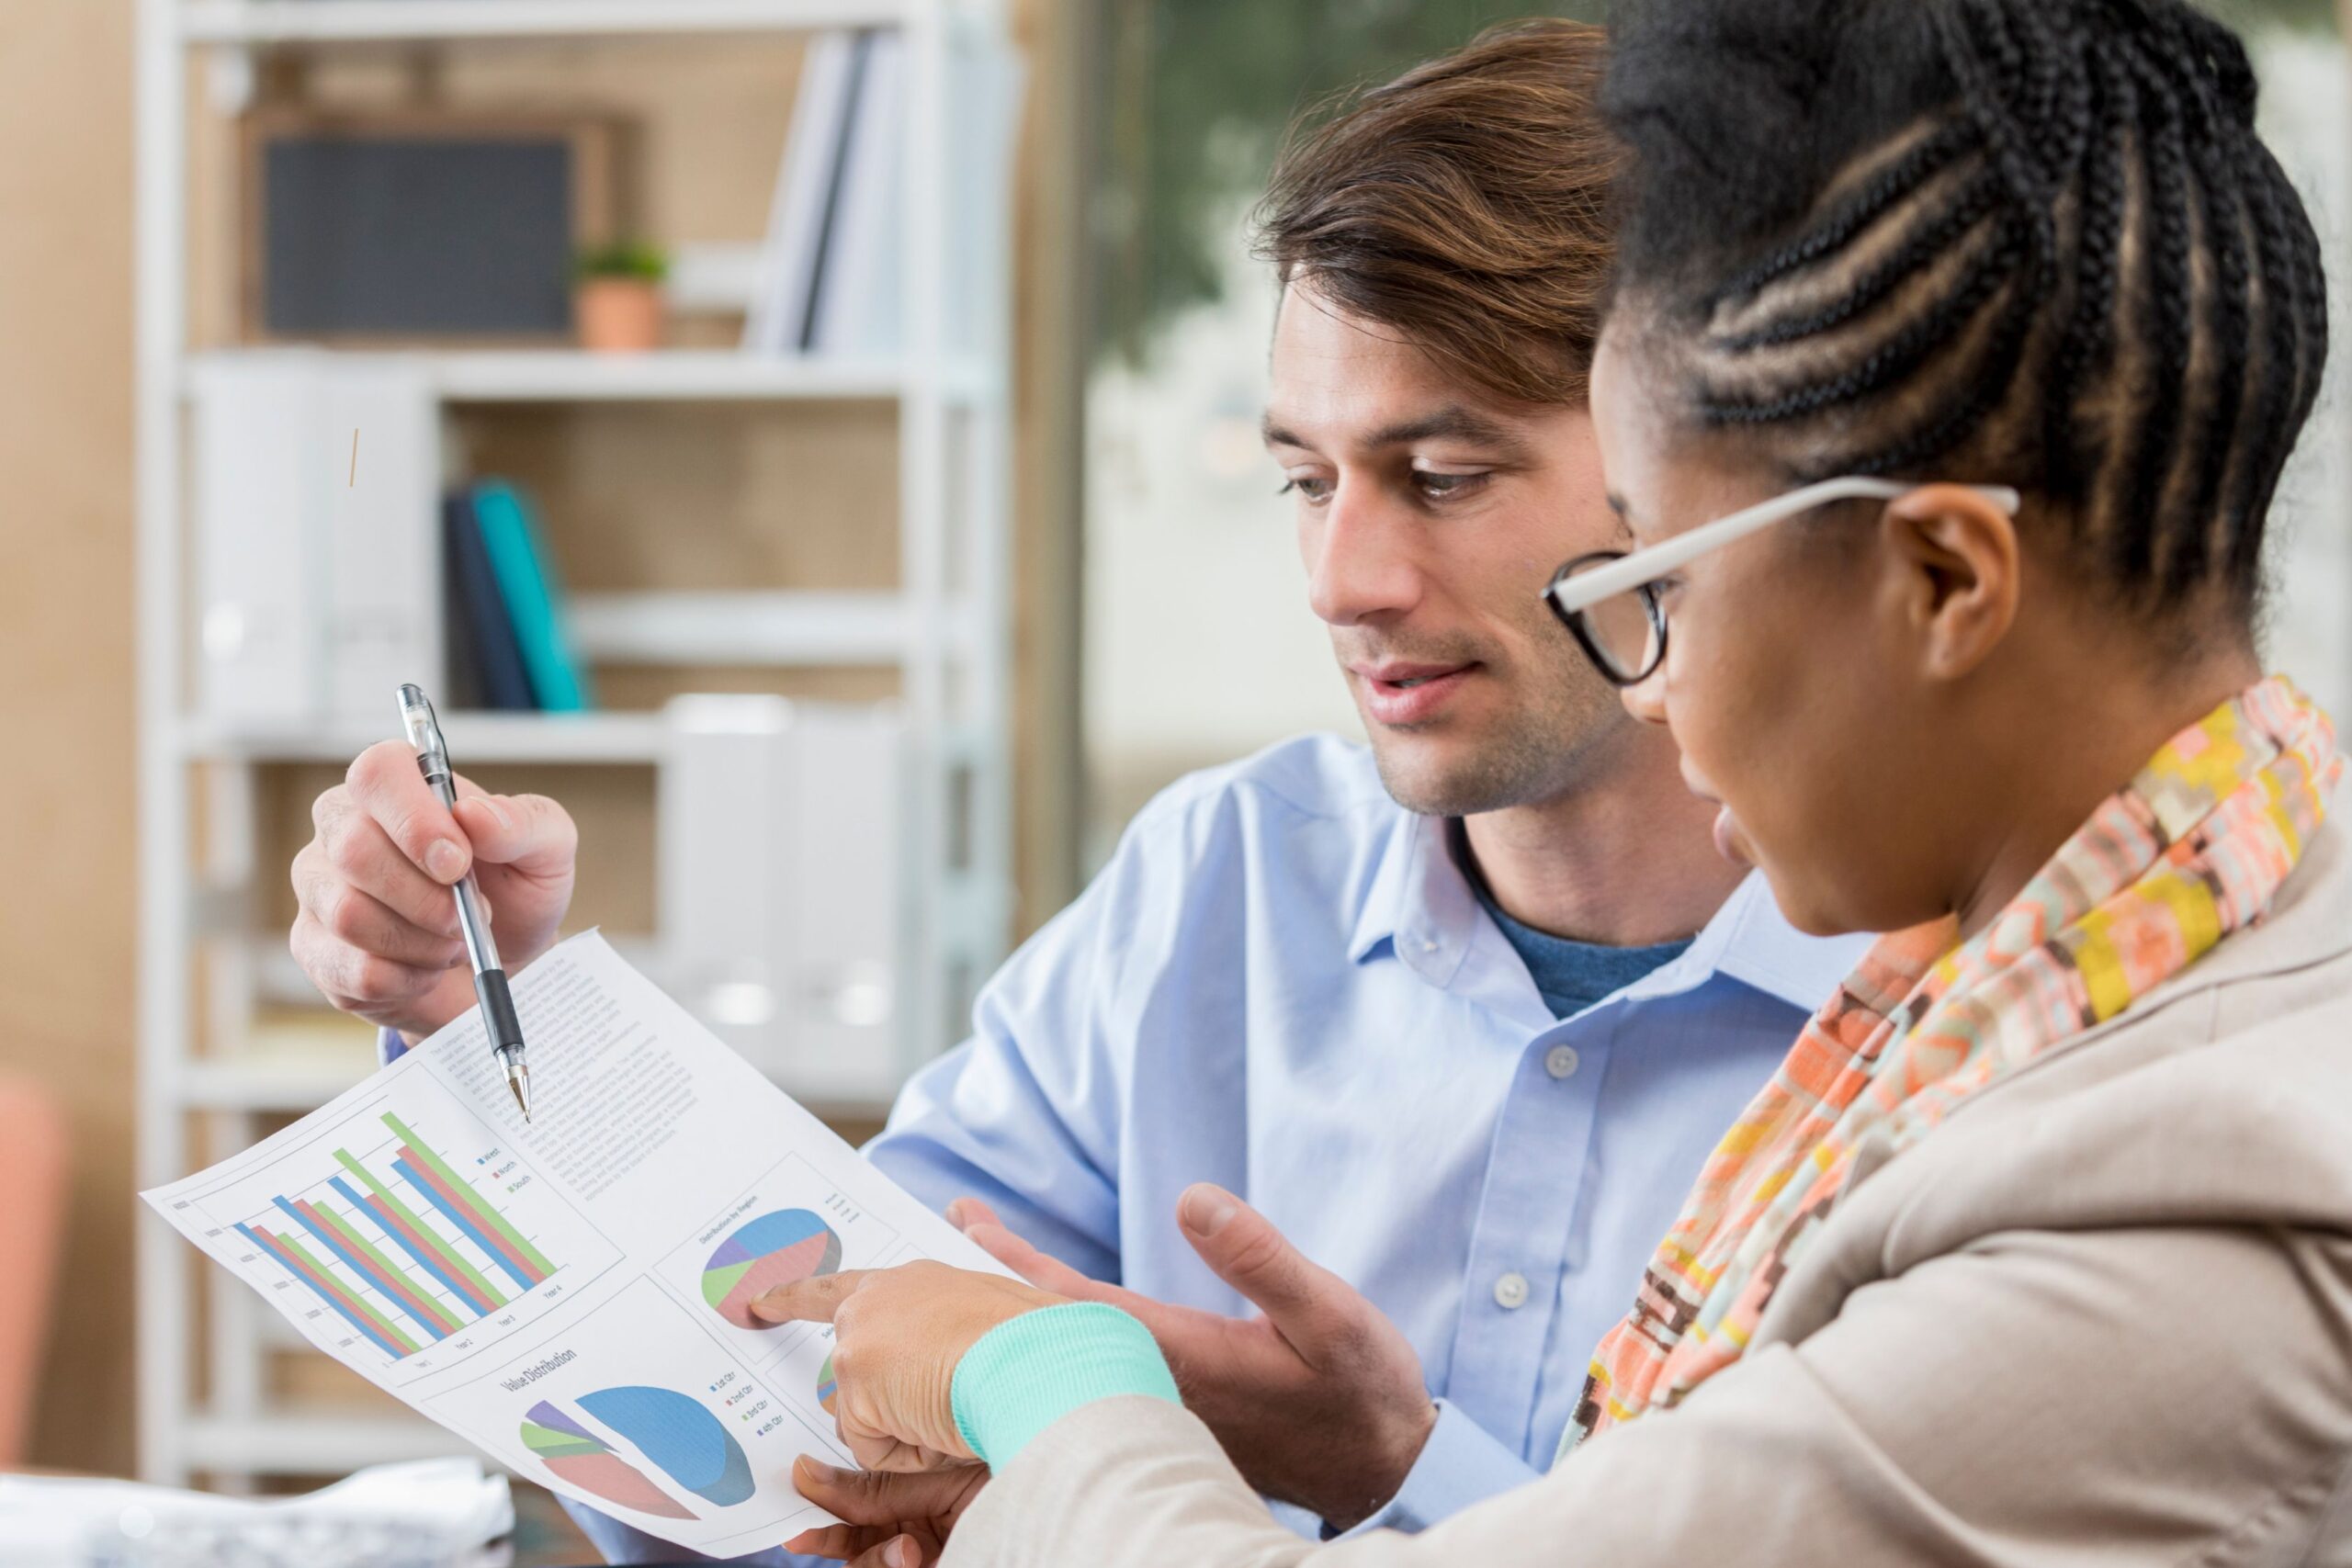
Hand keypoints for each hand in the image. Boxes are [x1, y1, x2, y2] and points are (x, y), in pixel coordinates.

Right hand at [290, 740, 577, 1038]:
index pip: (376, 772)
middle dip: (426, 897)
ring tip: (456, 943)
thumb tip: (476, 816)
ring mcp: (321, 889)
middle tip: (468, 916)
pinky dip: (407, 979)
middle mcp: (344, 828)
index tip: (457, 862)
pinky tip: (429, 971)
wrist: (504, 964)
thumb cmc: (516, 892)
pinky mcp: (317, 951)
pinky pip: (351, 969)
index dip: (414, 819)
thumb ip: (524, 824)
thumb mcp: (547, 851)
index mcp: (399, 786)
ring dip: (421, 941)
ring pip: (350, 914)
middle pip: (353, 849)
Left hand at [751, 1261, 1068, 1471]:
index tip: (755, 1302)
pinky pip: (876, 1449)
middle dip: (880, 1399)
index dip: (795, 1297)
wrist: (1046, 1356)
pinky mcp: (858, 1381)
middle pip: (851, 1369)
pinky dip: (912, 1454)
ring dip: (909, 1430)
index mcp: (914, 1280)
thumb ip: (967, 1287)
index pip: (842, 1287)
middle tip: (927, 1401)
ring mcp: (862, 1337)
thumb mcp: (1000, 1305)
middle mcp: (878, 1299)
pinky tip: (946, 1427)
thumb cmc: (1041, 1339)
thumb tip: (963, 1216)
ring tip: (961, 1406)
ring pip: (868, 1416)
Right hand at [782, 1457, 989, 1566]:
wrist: (1060, 1488)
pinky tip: (913, 1553)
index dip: (825, 1500)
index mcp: (920, 1490)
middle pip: (858, 1537)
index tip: (793, 1490)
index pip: (860, 1497)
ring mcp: (936, 1549)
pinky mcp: (951, 1563)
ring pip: (871, 1562)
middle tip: (804, 1534)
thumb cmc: (1003, 1464)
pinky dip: (890, 1565)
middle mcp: (923, 1524)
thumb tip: (804, 1476)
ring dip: (872, 1559)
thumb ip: (871, 1487)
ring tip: (903, 1547)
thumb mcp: (928, 1479)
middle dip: (832, 1538)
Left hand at [948, 1185, 1434, 1530]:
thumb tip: (1193, 1197)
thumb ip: (1260, 1257)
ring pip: (1069, 1358)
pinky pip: (1095, 1377)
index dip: (1014, 1261)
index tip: (966, 1220)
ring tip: (981, 1262)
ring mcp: (1157, 1415)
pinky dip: (1061, 1338)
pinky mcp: (1171, 1426)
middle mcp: (1152, 1392)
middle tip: (953, 1225)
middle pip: (1052, 1333)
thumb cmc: (1362, 1391)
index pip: (1072, 1304)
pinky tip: (1045, 1319)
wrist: (1387, 1471)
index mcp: (1180, 1359)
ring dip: (1025, 1308)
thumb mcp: (1328, 1314)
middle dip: (997, 1279)